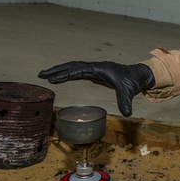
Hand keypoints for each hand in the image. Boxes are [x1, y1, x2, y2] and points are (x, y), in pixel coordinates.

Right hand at [38, 61, 154, 115]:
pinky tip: (59, 78)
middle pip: (72, 66)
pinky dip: (67, 74)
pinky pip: (77, 72)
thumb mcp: (128, 92)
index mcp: (100, 69)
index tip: (53, 79)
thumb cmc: (132, 82)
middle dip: (56, 70)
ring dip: (59, 71)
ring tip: (45, 76)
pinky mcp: (94, 73)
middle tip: (41, 74)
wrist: (138, 75)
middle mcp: (95, 67)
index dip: (66, 74)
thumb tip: (127, 114)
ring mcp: (94, 69)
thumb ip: (125, 102)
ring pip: (73, 67)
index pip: (79, 70)